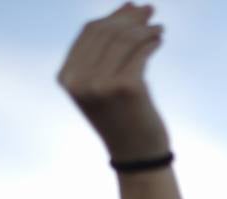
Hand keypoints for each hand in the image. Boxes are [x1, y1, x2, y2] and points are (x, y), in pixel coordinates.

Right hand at [58, 3, 169, 162]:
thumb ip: (107, 50)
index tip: (132, 8)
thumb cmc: (123, 118)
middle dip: (130, 17)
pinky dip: (152, 41)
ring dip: (144, 28)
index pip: (90, 32)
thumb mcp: (104, 83)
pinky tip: (159, 39)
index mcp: (67, 77)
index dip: (113, 16)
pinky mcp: (126, 87)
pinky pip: (141, 51)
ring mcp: (101, 84)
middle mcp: (80, 80)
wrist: (136, 156)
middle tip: (150, 10)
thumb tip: (128, 6)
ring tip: (157, 28)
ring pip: (125, 39)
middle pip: (108, 32)